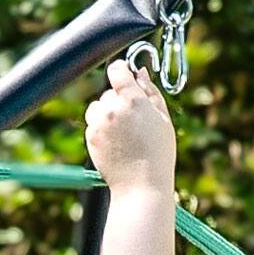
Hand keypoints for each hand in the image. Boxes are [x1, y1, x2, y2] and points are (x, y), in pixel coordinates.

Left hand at [84, 58, 176, 196]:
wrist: (141, 185)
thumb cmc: (157, 153)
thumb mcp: (162, 119)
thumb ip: (150, 91)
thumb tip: (139, 72)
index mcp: (133, 100)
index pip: (117, 69)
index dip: (121, 71)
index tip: (125, 77)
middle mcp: (112, 109)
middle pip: (109, 92)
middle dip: (119, 100)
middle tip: (134, 120)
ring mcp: (99, 123)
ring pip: (98, 107)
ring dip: (107, 113)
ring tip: (124, 132)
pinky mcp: (90, 137)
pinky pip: (93, 124)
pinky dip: (102, 129)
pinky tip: (117, 143)